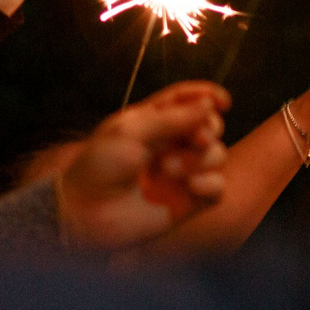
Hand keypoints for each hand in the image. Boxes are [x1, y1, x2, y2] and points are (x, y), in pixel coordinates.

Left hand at [55, 80, 229, 251]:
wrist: (86, 213)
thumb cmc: (100, 167)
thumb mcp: (130, 131)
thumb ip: (173, 117)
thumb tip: (210, 103)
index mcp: (152, 122)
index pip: (187, 100)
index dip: (208, 96)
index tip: (223, 102)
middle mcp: (170, 145)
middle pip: (210, 126)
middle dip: (208, 130)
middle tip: (195, 139)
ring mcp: (181, 173)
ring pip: (217, 155)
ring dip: (198, 160)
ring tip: (167, 171)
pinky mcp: (189, 200)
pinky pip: (217, 186)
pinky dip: (209, 184)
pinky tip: (192, 187)